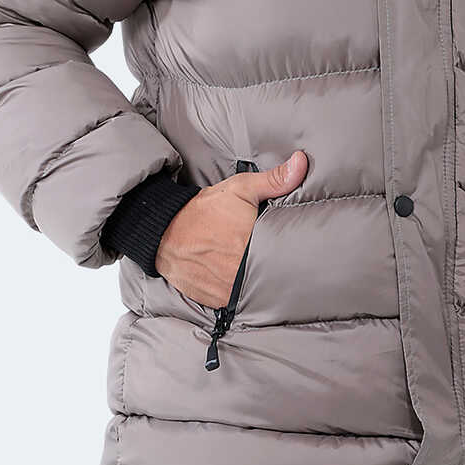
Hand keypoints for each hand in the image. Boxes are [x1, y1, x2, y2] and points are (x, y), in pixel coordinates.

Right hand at [156, 150, 309, 307]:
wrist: (164, 231)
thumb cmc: (204, 210)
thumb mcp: (240, 189)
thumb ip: (274, 180)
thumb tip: (301, 163)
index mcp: (251, 245)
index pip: (284, 255)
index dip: (292, 252)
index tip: (295, 248)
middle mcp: (239, 272)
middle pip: (271, 275)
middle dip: (274, 266)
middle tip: (276, 256)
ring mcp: (227, 290)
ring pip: (254, 291)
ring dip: (257, 282)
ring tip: (258, 267)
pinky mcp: (216, 301)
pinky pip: (236, 300)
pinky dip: (239, 291)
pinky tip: (238, 277)